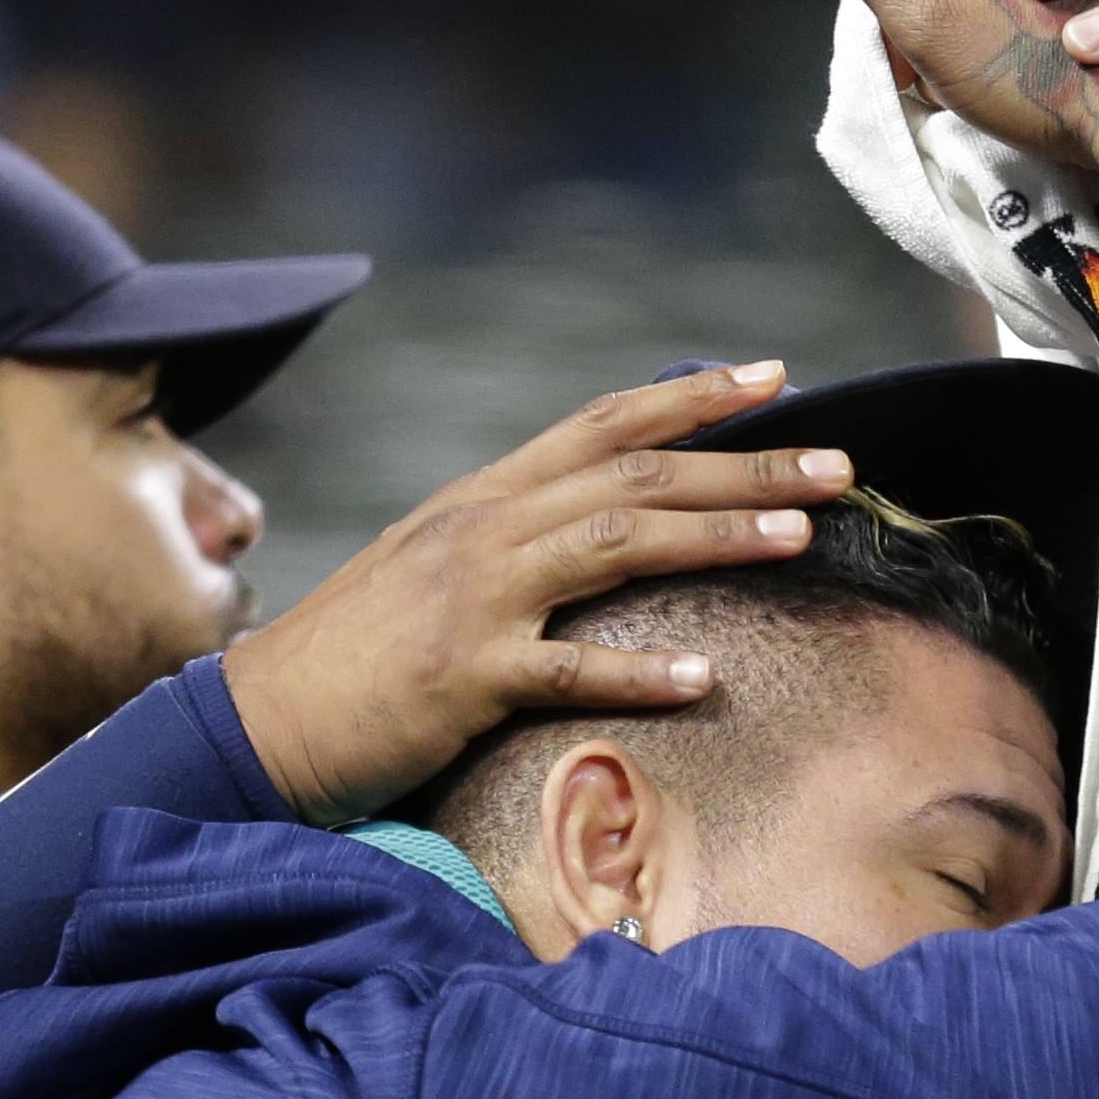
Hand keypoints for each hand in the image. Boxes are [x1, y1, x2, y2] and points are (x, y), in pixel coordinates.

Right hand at [222, 362, 855, 825]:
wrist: (258, 722)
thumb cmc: (354, 657)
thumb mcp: (432, 571)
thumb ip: (512, 541)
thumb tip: (597, 524)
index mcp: (481, 500)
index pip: (601, 423)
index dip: (691, 395)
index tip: (776, 376)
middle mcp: (483, 529)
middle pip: (634, 474)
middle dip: (744, 461)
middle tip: (839, 466)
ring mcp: (473, 598)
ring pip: (617, 544)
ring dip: (716, 532)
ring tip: (800, 534)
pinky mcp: (463, 677)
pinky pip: (568, 669)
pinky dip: (640, 670)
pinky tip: (705, 678)